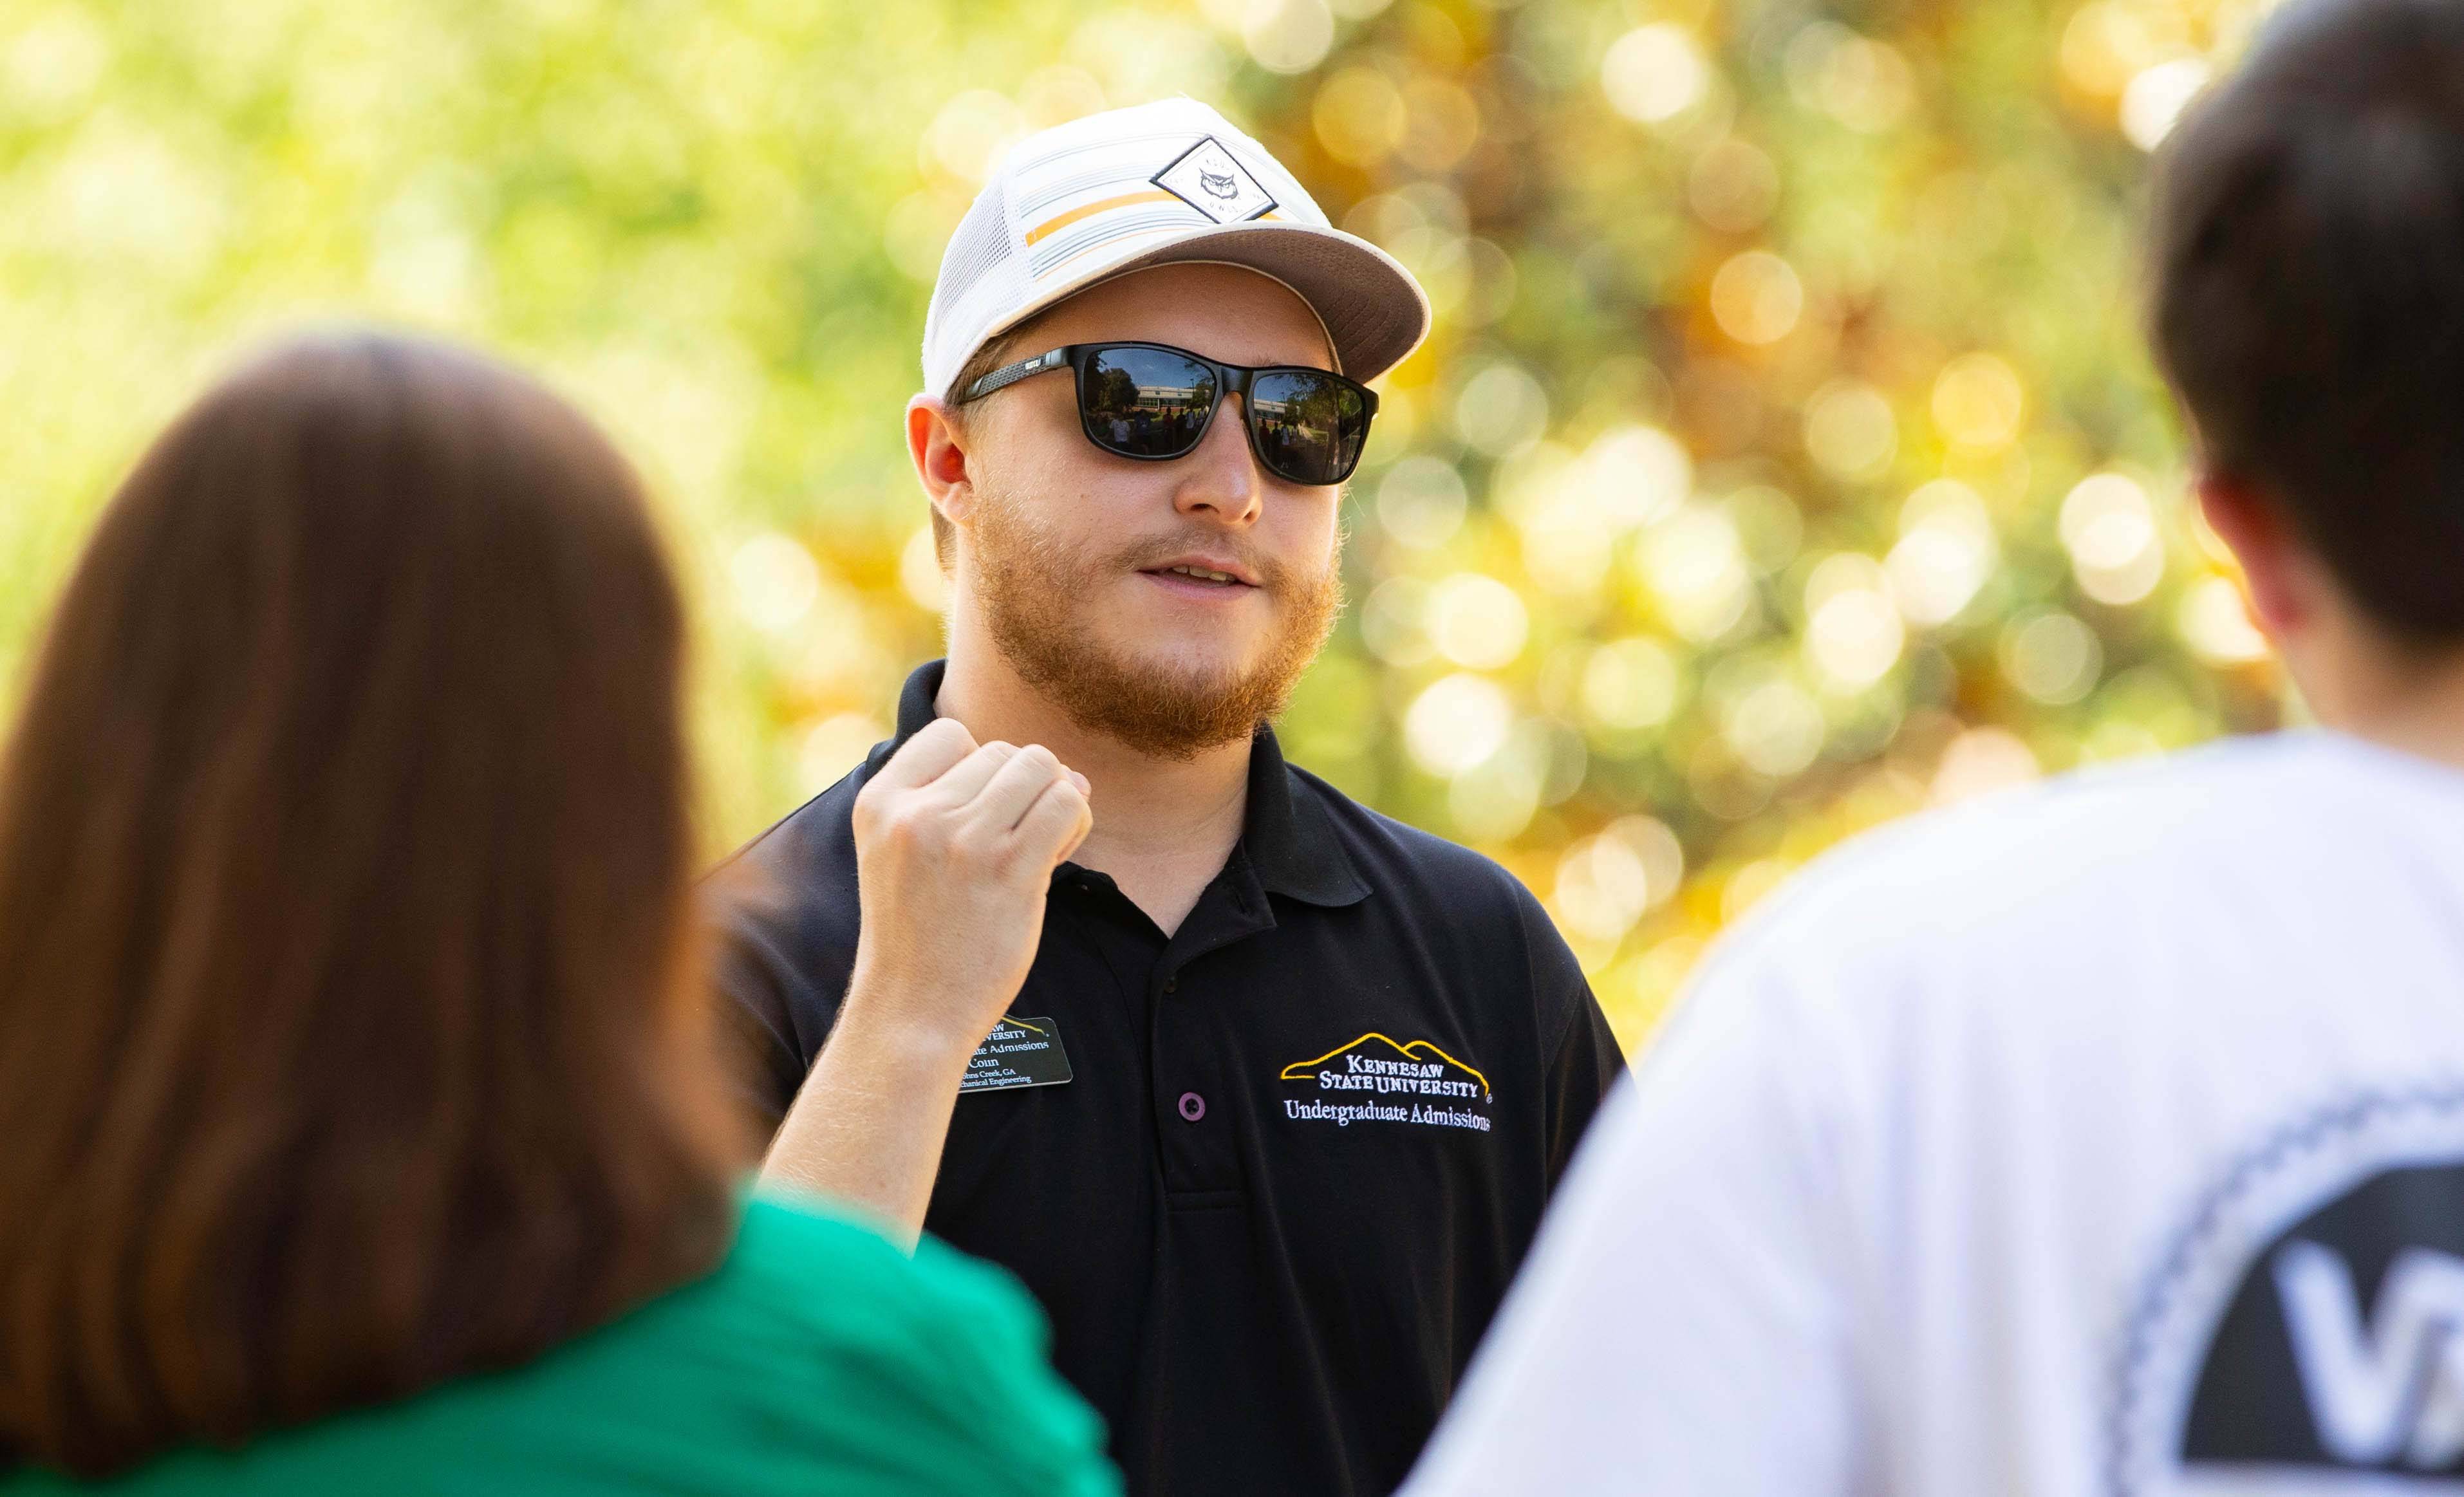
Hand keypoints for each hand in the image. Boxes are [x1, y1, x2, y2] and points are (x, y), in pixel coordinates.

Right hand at [843, 718, 1092, 1062]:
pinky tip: (1059, 852)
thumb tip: (1056, 767)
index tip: (983, 812)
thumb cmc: (918, 934)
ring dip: (1055, 798)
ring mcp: (965, 840)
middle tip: (1020, 837)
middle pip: (1004, 751)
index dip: (980, 767)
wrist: (913, 1012)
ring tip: (1042, 842)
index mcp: (880, 803)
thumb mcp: (897, 852)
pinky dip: (1076, 818)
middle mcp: (918, 814)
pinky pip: (1067, 803)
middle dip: (1024, 787)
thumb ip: (947, 800)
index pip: (951, 734)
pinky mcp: (1010, 869)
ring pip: (1041, 767)